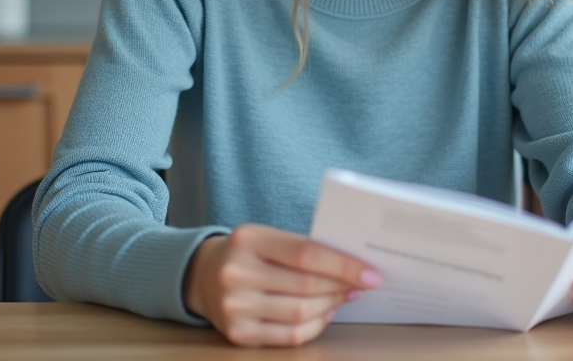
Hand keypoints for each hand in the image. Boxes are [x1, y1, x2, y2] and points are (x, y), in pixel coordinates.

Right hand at [182, 223, 381, 346]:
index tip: (371, 273)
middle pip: (306, 285)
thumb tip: (353, 267)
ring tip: (344, 296)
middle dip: (342, 286)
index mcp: (248, 239)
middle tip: (362, 285)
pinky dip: (316, 325)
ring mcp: (234, 306)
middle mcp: (236, 272)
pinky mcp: (237, 334)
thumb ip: (303, 248)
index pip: (306, 253)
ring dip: (331, 305)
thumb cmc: (248, 253)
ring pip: (301, 312)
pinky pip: (291, 335)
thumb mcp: (267, 238)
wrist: (201, 275)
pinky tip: (324, 312)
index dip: (343, 265)